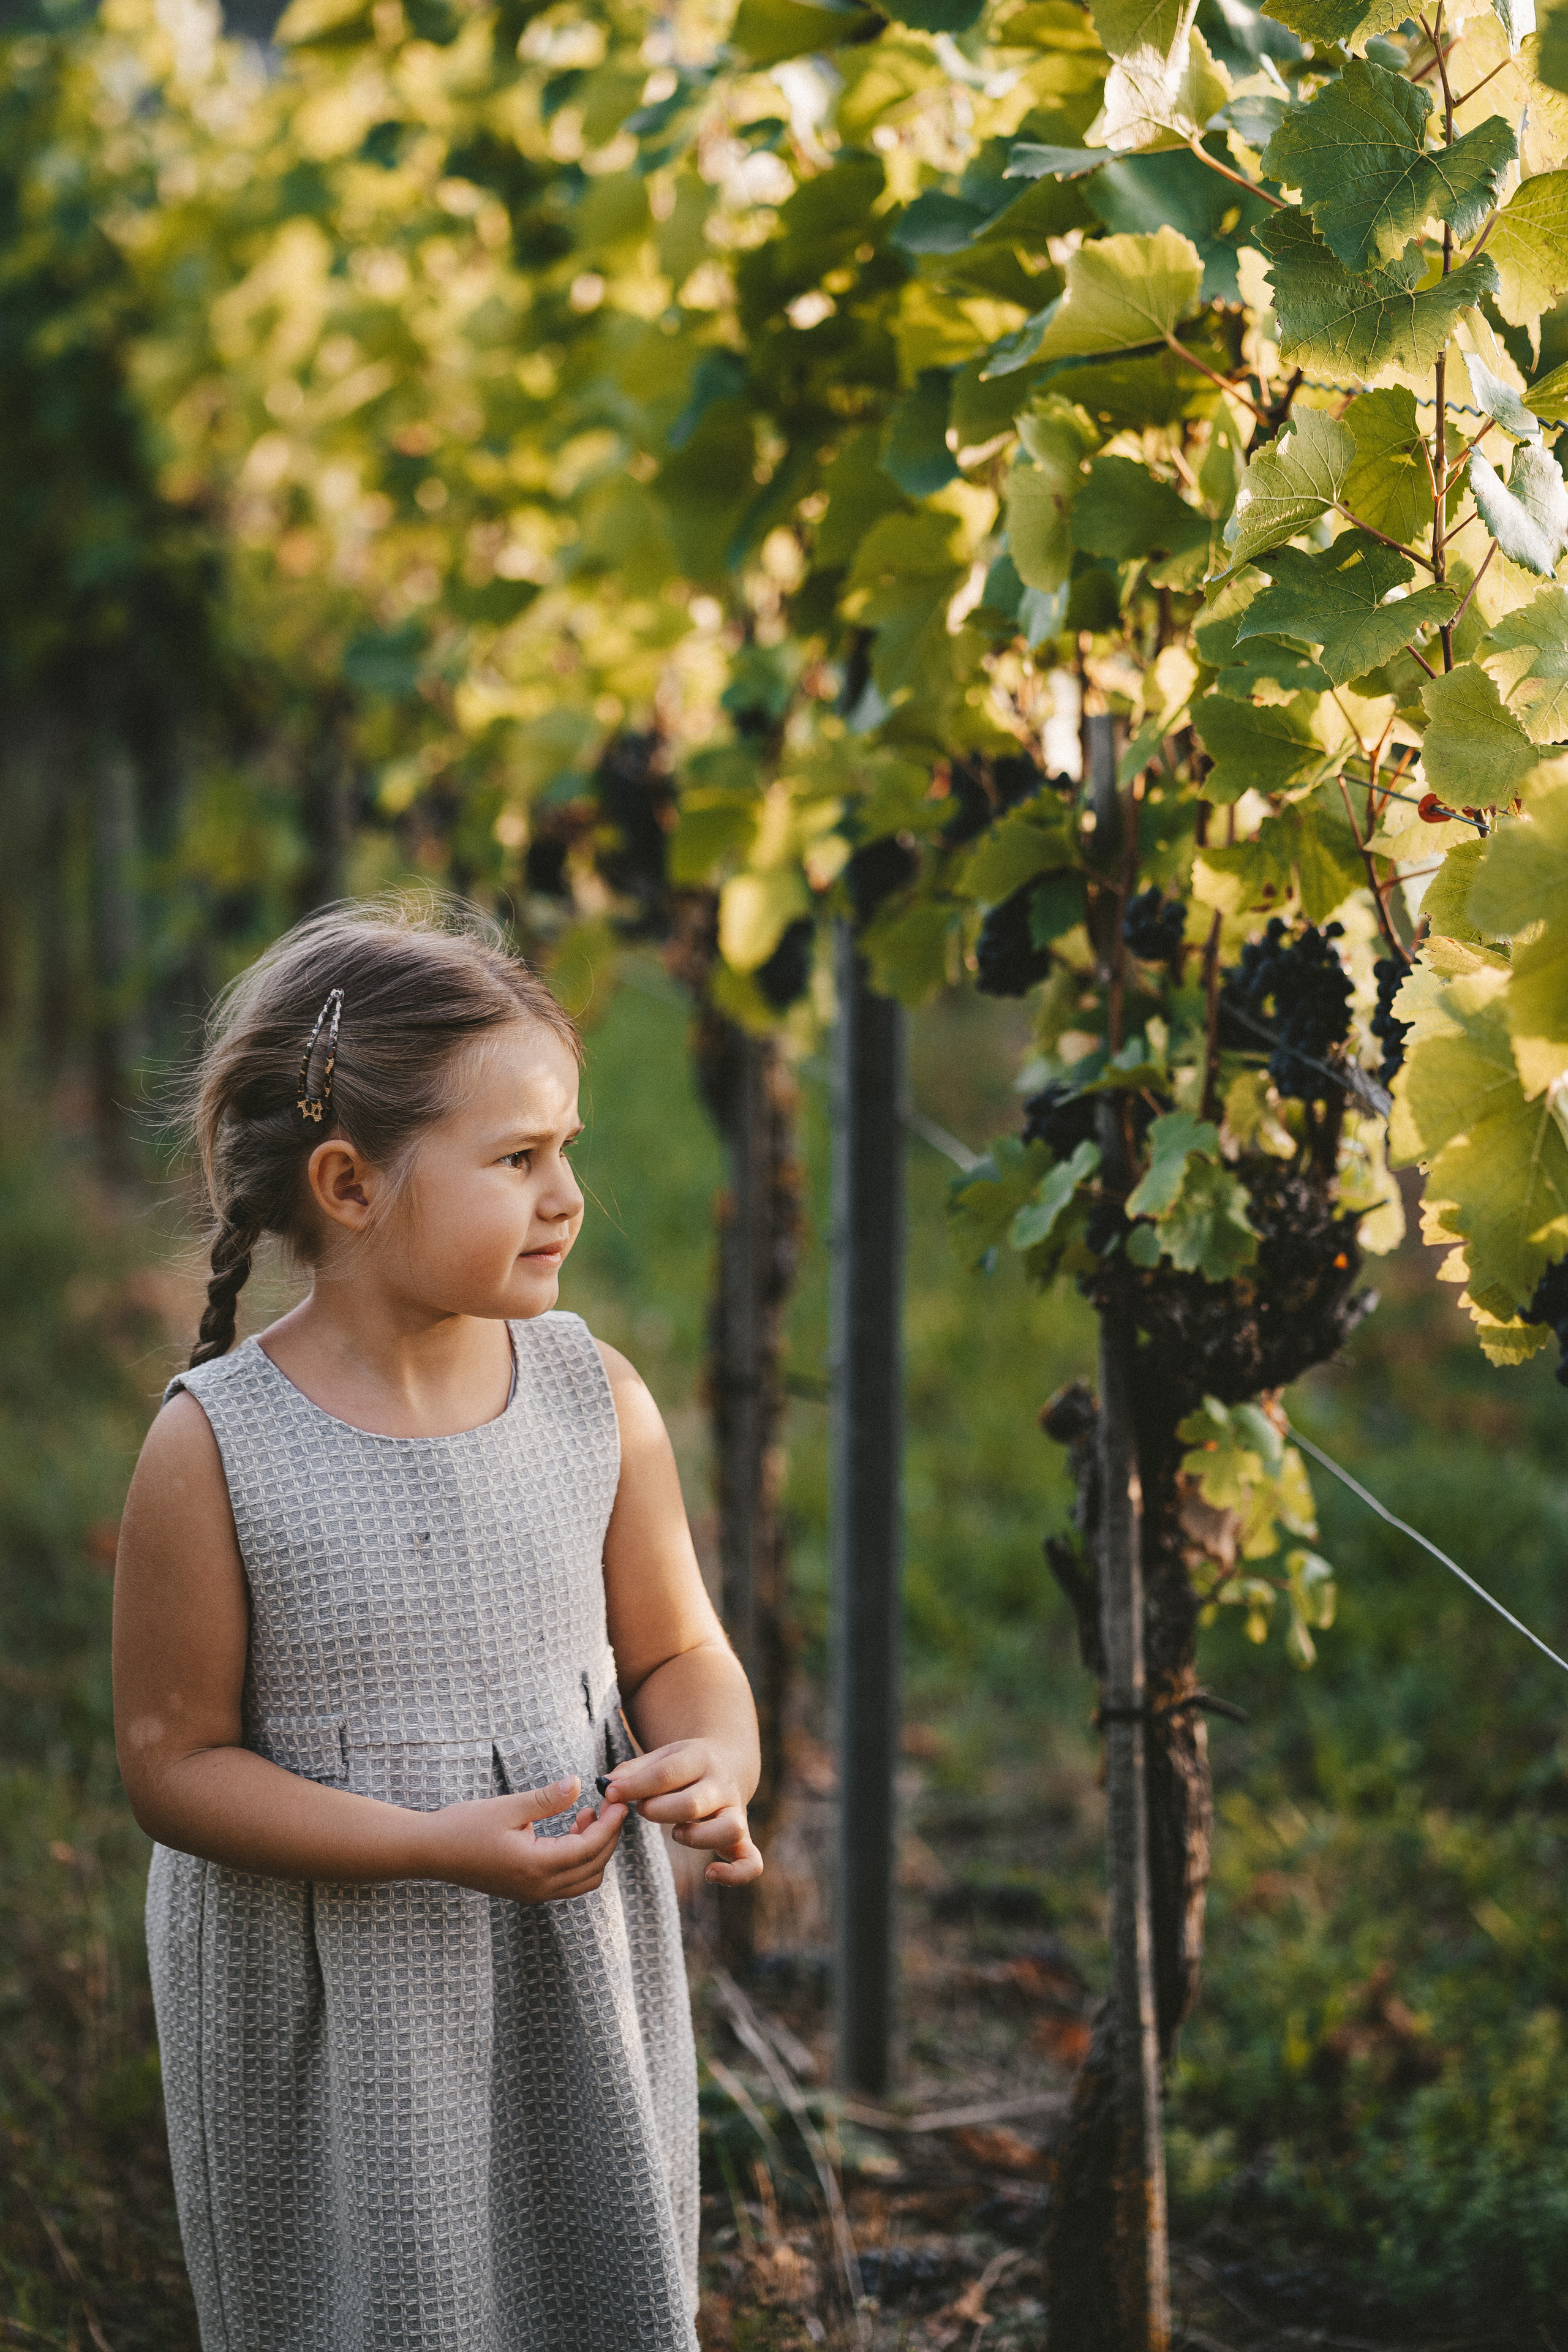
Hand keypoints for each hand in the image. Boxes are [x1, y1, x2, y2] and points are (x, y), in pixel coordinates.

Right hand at [424, 1777, 626, 1903]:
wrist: (430, 1852)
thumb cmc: (464, 1826)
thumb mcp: (508, 1807)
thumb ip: (547, 1798)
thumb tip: (578, 1783)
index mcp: (536, 1867)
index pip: (590, 1848)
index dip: (610, 1824)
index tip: (620, 1800)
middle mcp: (539, 1888)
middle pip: (594, 1867)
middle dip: (608, 1837)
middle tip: (609, 1804)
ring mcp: (533, 1894)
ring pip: (584, 1879)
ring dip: (594, 1849)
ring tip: (586, 1814)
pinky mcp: (528, 1891)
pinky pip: (568, 1881)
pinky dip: (579, 1858)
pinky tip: (570, 1828)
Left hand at [602, 1740, 763, 1886]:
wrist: (730, 1761)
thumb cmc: (684, 1765)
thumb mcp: (662, 1757)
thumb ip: (633, 1771)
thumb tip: (604, 1785)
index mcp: (700, 1759)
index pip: (666, 1773)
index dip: (634, 1786)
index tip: (610, 1793)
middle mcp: (722, 1786)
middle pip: (692, 1803)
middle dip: (659, 1810)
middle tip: (643, 1810)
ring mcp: (736, 1813)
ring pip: (729, 1829)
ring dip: (696, 1836)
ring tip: (677, 1833)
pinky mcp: (743, 1839)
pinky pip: (751, 1862)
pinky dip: (734, 1874)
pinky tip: (709, 1874)